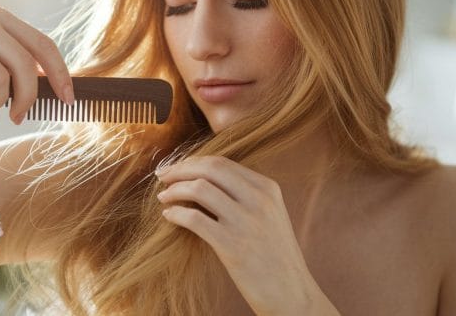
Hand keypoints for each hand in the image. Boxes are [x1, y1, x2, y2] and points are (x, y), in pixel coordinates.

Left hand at [155, 155, 334, 314]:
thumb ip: (245, 195)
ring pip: (199, 189)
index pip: (222, 163)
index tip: (176, 169)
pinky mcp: (232, 245)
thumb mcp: (270, 215)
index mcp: (268, 188)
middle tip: (163, 176)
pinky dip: (176, 213)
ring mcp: (246, 221)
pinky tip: (169, 216)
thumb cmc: (275, 256)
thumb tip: (203, 181)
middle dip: (180, 169)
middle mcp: (259, 199)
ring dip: (174, 190)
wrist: (292, 293)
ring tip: (164, 197)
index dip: (193, 162)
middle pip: (209, 168)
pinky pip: (194, 218)